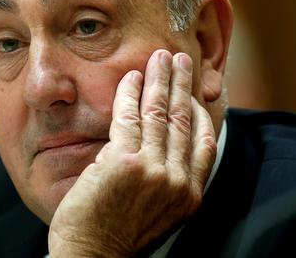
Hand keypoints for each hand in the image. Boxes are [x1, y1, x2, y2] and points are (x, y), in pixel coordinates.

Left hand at [48, 50, 217, 256]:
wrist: (92, 256)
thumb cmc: (118, 235)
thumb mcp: (158, 213)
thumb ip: (167, 180)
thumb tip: (164, 146)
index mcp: (188, 195)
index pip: (203, 143)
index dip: (198, 111)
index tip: (193, 94)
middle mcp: (176, 181)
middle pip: (183, 120)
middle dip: (181, 85)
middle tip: (180, 60)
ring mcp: (152, 170)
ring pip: (159, 113)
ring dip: (159, 80)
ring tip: (160, 57)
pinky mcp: (124, 162)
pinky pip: (128, 117)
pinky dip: (129, 93)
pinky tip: (131, 76)